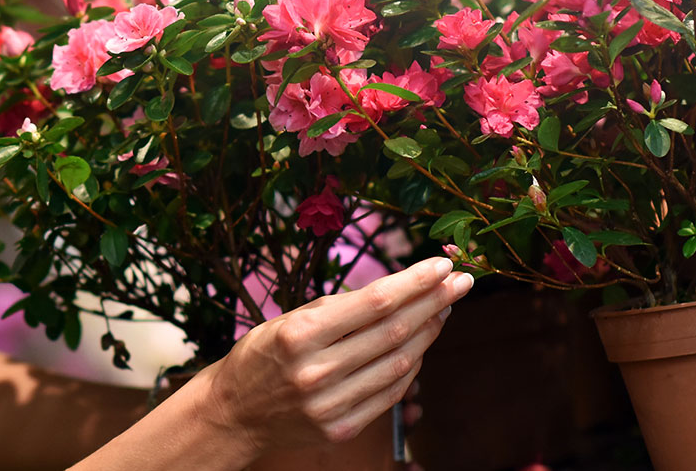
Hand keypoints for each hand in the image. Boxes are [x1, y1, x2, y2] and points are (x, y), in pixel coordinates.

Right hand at [187, 257, 470, 454]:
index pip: (375, 302)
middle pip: (395, 330)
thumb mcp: (288, 320)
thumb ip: (340, 309)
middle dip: (434, 302)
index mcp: (300, 335)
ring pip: (400, 363)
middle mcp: (316, 371)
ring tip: (443, 310)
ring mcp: (331, 404)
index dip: (415, 282)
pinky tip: (420, 345)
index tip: (442, 265)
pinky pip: (391, 393)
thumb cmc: (261, 357)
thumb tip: (398, 290)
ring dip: (429, 333)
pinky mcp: (341, 428)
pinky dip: (411, 366)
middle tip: (461, 282)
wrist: (234, 414)